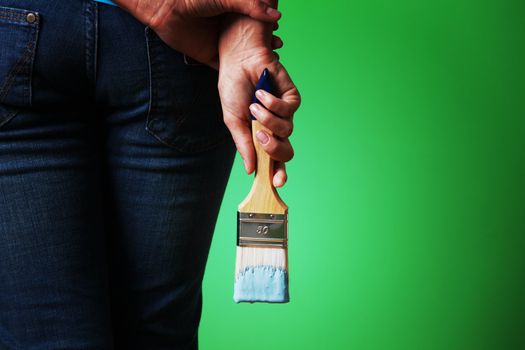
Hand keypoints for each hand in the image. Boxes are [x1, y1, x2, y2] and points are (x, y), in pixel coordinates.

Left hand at [113, 0, 280, 67]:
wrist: (164, 9)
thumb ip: (251, 5)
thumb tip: (276, 16)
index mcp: (233, 10)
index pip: (255, 19)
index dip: (267, 24)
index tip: (278, 28)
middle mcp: (227, 27)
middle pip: (251, 39)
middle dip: (265, 43)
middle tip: (277, 45)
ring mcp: (218, 43)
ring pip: (242, 55)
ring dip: (256, 58)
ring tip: (270, 58)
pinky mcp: (208, 57)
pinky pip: (226, 68)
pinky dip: (239, 72)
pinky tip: (252, 73)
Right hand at [218, 15, 299, 186]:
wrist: (238, 60)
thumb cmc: (233, 90)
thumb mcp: (233, 121)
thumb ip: (243, 144)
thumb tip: (250, 170)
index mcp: (260, 137)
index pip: (273, 161)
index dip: (277, 174)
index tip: (276, 184)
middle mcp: (275, 128)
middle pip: (286, 152)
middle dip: (275, 149)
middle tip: (262, 140)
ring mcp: (285, 114)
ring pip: (287, 130)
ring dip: (268, 120)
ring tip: (254, 106)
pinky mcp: (292, 98)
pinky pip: (289, 109)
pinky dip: (273, 103)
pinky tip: (261, 93)